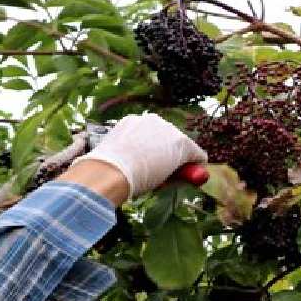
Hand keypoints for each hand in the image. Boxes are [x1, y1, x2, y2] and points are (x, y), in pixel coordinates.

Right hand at [69, 113, 206, 198]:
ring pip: (181, 150)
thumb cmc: (104, 170)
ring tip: (161, 180)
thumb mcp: (113, 159)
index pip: (151, 137)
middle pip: (168, 140)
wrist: (110, 171)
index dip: (152, 155)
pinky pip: (196, 154)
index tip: (148, 170)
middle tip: (156, 177)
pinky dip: (196, 165)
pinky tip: (192, 173)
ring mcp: (168, 131)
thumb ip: (122, 159)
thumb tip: (116, 169)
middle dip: (168, 158)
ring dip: (177, 165)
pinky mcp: (183, 144)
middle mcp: (152, 121)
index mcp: (132, 122)